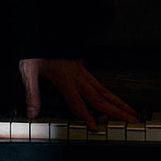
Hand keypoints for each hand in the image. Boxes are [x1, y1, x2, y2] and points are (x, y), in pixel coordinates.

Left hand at [18, 58, 138, 130]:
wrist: (45, 32)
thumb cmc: (38, 51)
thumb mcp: (29, 71)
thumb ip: (32, 93)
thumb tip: (32, 112)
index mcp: (65, 79)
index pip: (78, 103)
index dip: (87, 117)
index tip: (96, 128)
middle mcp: (78, 77)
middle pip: (100, 97)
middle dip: (117, 110)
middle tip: (131, 119)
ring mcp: (82, 72)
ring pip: (104, 90)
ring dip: (118, 102)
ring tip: (131, 111)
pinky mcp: (82, 67)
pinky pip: (99, 83)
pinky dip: (109, 93)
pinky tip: (114, 98)